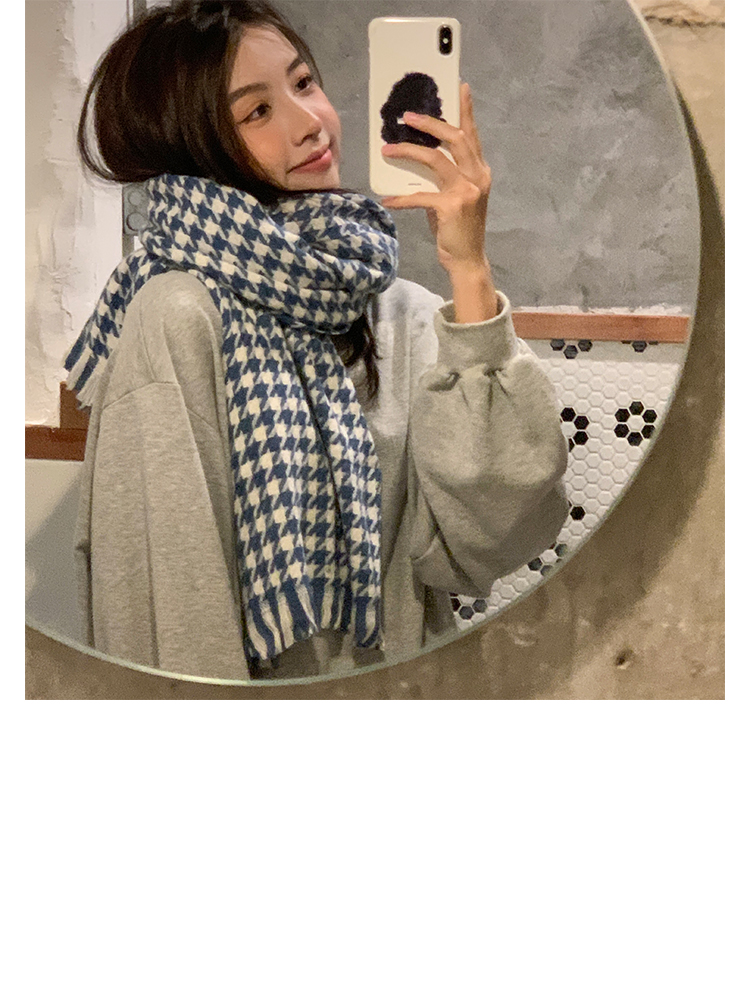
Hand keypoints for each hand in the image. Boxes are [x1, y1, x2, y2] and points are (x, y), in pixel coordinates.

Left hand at [380, 82, 492, 278]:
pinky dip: (402, 198)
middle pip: (454, 138)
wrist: (467, 260)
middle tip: (406, 116)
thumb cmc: (458, 230)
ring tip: (388, 149)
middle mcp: (477, 177)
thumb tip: (416, 162)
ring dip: (408, 152)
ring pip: (435, 160)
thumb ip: (442, 179)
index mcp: (479, 171)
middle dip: (430, 123)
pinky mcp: (451, 207)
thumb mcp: (453, 199)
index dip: (466, 111)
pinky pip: (420, 197)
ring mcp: (466, 191)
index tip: (460, 86)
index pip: (471, 135)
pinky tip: (387, 200)